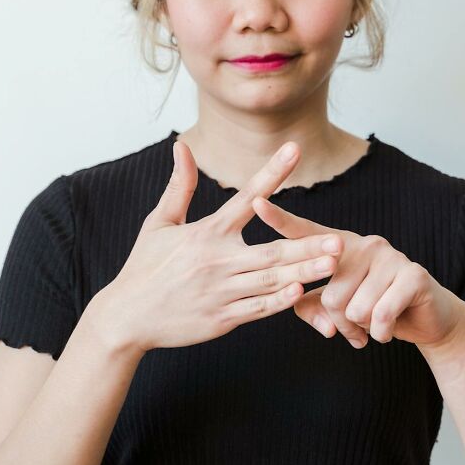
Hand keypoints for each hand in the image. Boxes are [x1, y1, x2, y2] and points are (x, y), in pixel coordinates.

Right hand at [96, 140, 342, 351]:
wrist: (126, 316)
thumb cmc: (144, 267)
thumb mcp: (159, 223)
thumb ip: (179, 186)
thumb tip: (181, 145)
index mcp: (206, 233)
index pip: (246, 197)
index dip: (272, 172)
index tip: (295, 150)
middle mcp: (217, 261)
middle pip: (271, 251)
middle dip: (306, 245)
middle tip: (338, 238)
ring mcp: (221, 292)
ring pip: (270, 282)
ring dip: (304, 272)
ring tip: (333, 264)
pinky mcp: (222, 319)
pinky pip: (257, 310)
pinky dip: (279, 302)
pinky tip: (302, 293)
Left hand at [251, 194, 464, 349]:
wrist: (425, 319)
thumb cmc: (374, 309)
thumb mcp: (338, 309)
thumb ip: (314, 309)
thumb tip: (325, 325)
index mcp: (340, 247)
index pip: (306, 232)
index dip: (281, 220)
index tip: (256, 204)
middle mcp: (364, 244)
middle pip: (330, 294)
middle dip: (340, 323)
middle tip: (352, 328)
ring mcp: (390, 256)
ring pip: (355, 308)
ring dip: (362, 328)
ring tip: (373, 324)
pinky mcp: (413, 274)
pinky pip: (381, 314)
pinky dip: (381, 331)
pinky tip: (388, 329)